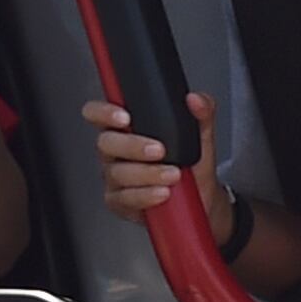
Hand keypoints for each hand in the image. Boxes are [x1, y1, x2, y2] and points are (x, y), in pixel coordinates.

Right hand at [83, 91, 229, 237]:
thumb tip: (196, 100)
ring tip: (172, 175)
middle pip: (106, 142)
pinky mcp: (119, 201)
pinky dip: (145, 196)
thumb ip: (201, 112)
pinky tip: (162, 193)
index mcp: (125, 127)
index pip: (99, 113)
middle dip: (133, 146)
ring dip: (147, 174)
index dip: (104, 112)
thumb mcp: (200, 134)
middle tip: (160, 151)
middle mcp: (115, 150)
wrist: (200, 199)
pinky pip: (124, 198)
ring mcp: (114, 176)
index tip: (125, 117)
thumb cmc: (190, 164)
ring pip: (117, 173)